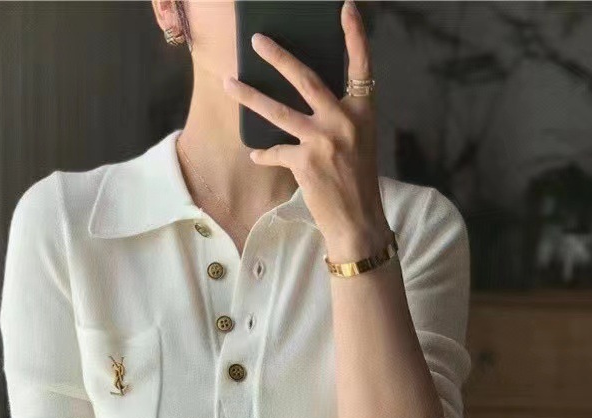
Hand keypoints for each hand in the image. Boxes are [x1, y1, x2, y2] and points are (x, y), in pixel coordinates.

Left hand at [222, 0, 389, 257]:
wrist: (357, 221)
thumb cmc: (357, 182)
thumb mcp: (358, 142)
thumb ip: (339, 117)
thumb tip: (310, 99)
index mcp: (362, 112)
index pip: (361, 66)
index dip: (354, 36)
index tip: (345, 8)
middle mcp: (343, 121)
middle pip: (306, 79)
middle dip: (278, 57)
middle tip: (256, 40)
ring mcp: (323, 141)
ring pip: (278, 111)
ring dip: (250, 96)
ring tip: (229, 83)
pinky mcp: (304, 163)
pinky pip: (275, 152)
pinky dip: (264, 153)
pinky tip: (256, 153)